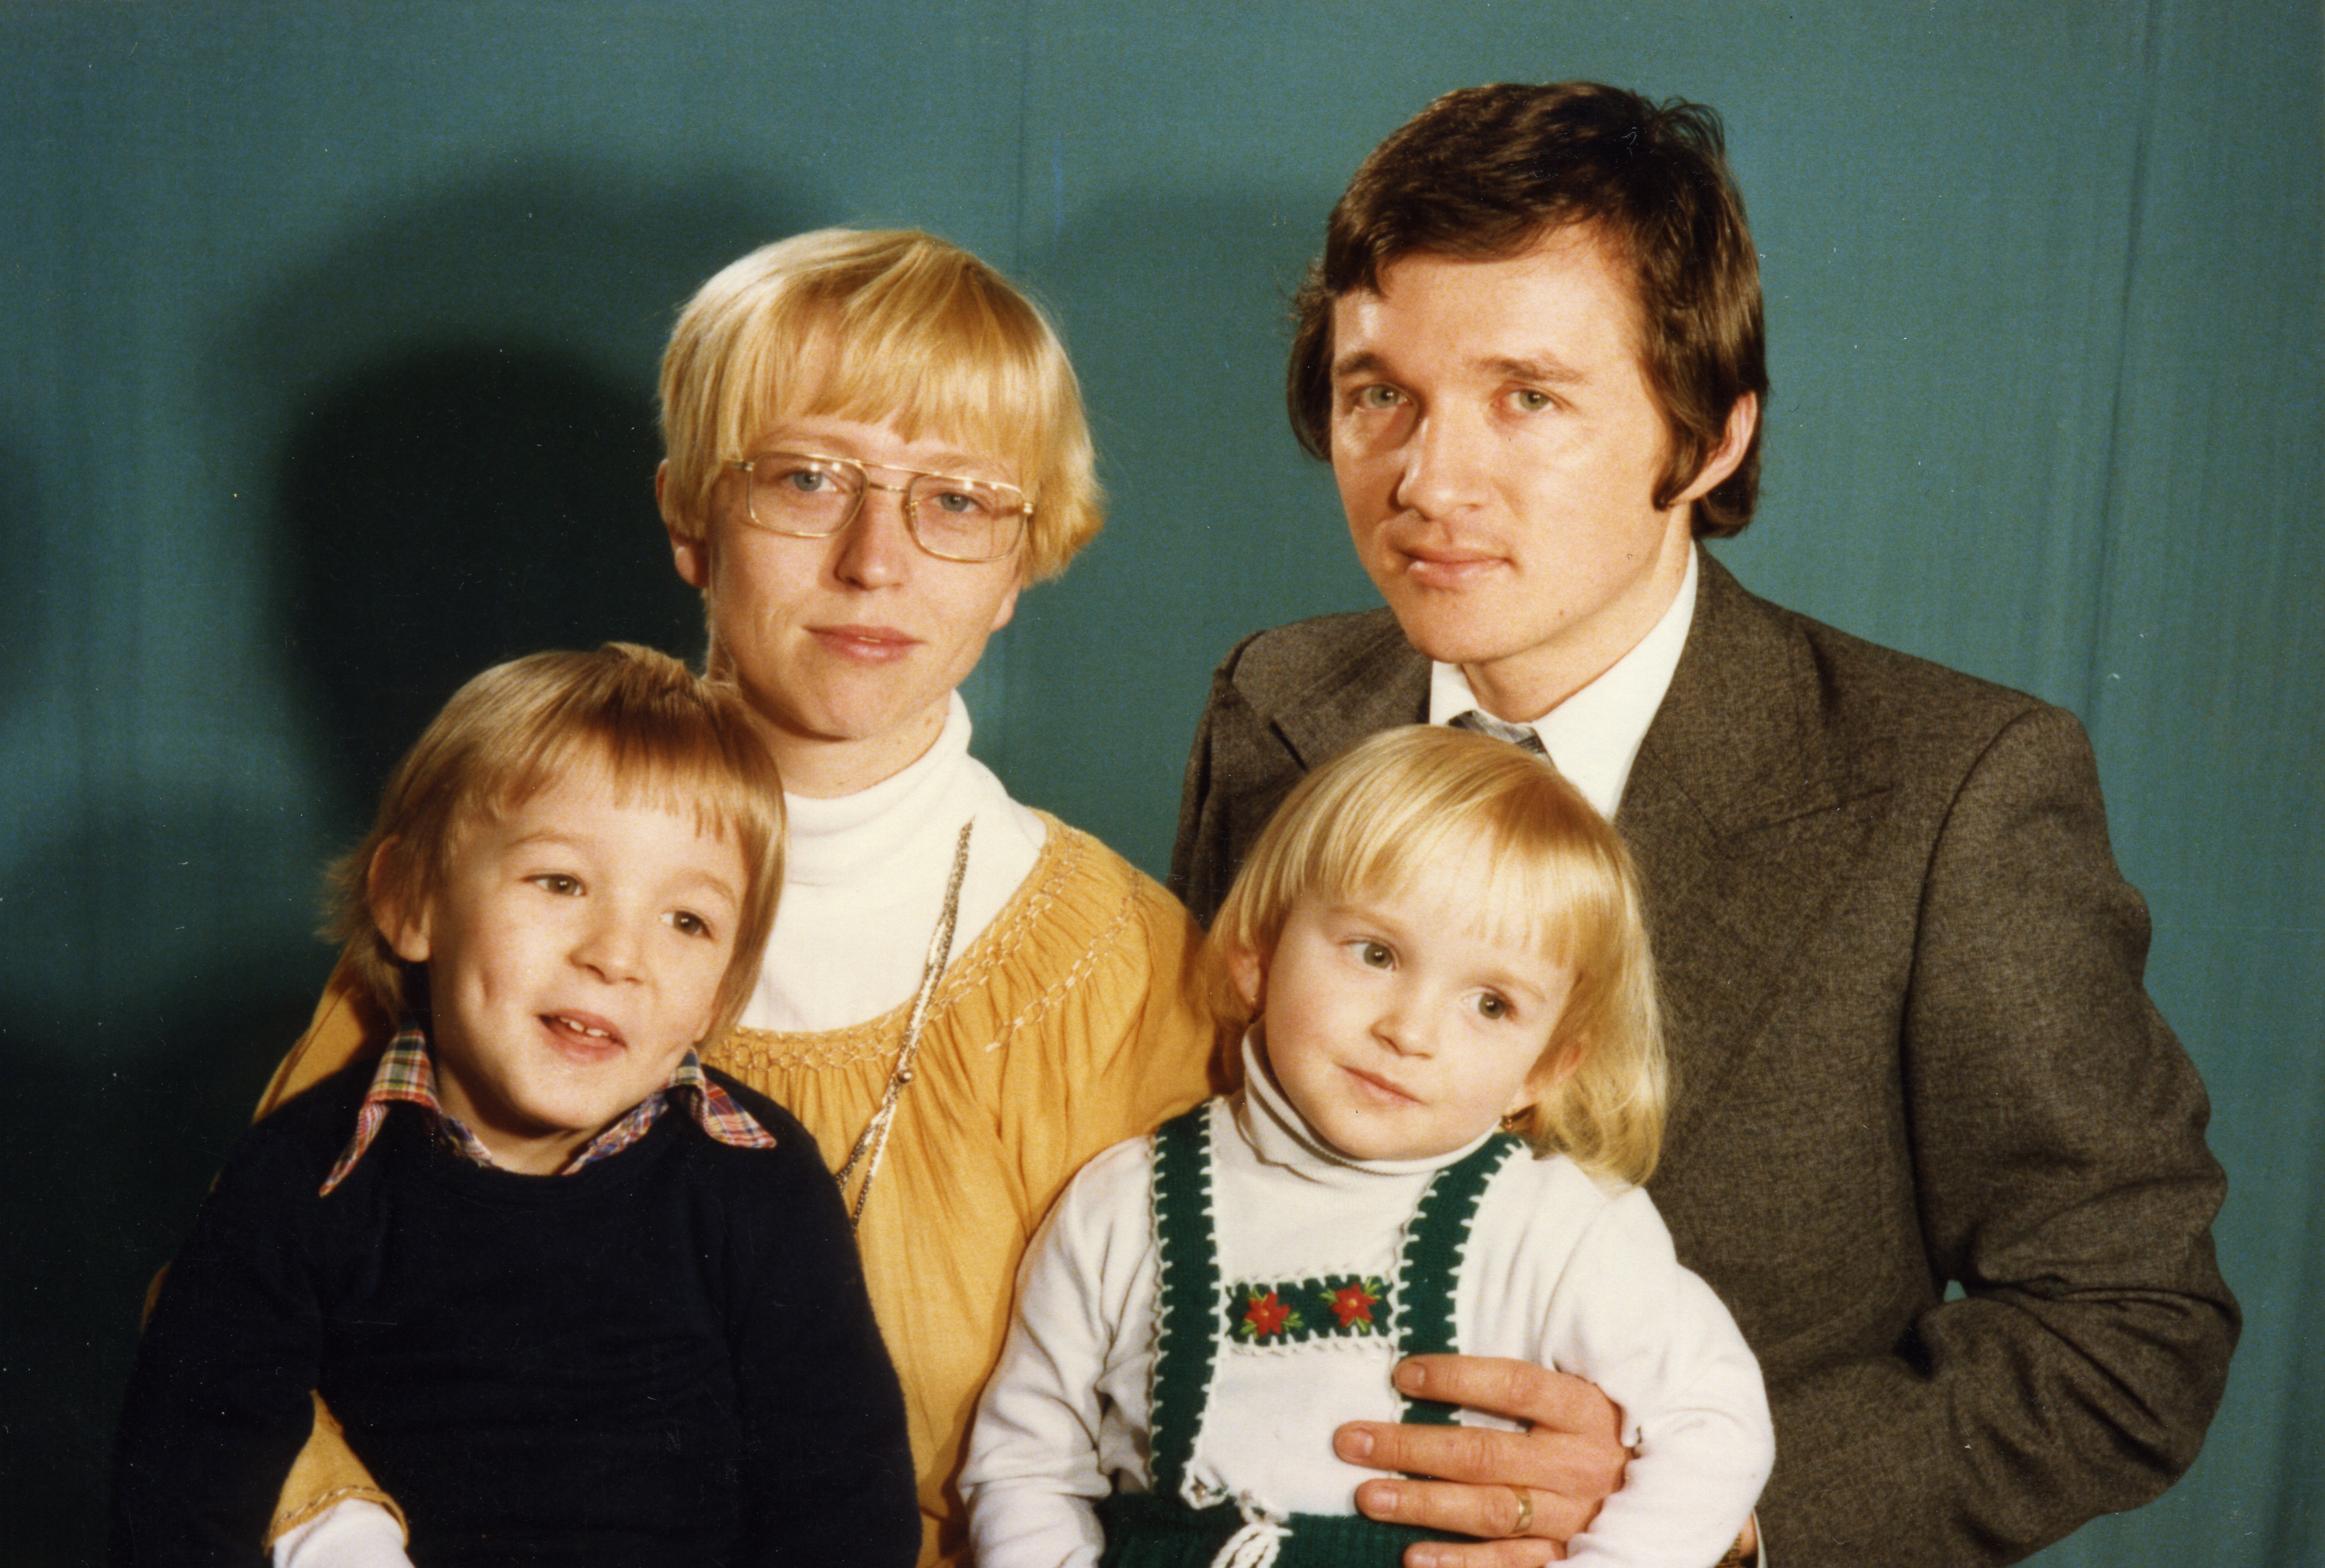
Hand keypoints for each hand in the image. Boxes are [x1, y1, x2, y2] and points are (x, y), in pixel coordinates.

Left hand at [1332, 1355, 1626, 1567]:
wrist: (1672, 1495)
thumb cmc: (1600, 1433)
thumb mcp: (1581, 1395)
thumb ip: (1523, 1384)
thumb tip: (1430, 1368)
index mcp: (1585, 1410)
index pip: (1515, 1386)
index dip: (1457, 1378)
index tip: (1401, 1374)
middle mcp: (1579, 1464)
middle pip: (1485, 1453)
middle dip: (1411, 1447)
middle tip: (1351, 1441)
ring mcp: (1575, 1517)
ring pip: (1491, 1509)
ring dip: (1424, 1504)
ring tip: (1367, 1497)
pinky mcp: (1571, 1557)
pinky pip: (1511, 1565)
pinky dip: (1461, 1564)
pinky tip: (1414, 1556)